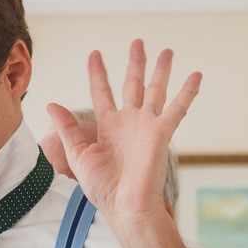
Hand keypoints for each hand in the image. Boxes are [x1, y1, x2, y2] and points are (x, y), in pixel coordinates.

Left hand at [46, 39, 199, 228]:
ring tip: (167, 51)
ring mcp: (146, 125)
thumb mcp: (78, 154)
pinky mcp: (162, 132)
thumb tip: (52, 104)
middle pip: (133, 84)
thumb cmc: (102, 187)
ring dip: (161, 70)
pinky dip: (188, 91)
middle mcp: (129, 122)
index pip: (102, 91)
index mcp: (108, 126)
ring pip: (156, 90)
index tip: (95, 54)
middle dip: (135, 63)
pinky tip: (196, 75)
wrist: (124, 205)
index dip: (98, 72)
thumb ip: (68, 128)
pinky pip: (177, 107)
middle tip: (138, 42)